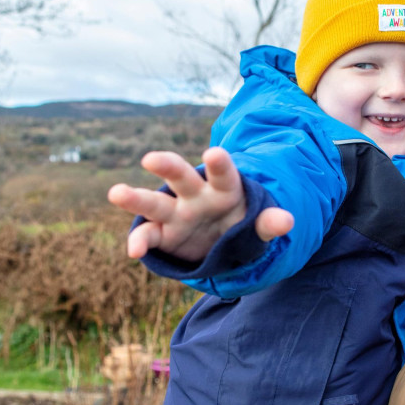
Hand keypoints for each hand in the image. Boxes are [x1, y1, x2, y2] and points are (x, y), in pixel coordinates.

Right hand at [107, 147, 293, 260]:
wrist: (222, 240)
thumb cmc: (240, 223)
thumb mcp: (257, 225)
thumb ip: (268, 223)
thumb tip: (288, 221)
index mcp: (223, 188)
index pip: (223, 174)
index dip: (219, 164)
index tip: (213, 153)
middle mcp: (195, 195)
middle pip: (179, 177)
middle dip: (167, 166)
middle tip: (151, 158)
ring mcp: (175, 214)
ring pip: (153, 203)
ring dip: (134, 198)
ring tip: (116, 192)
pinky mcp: (163, 234)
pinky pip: (148, 236)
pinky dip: (140, 242)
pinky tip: (134, 251)